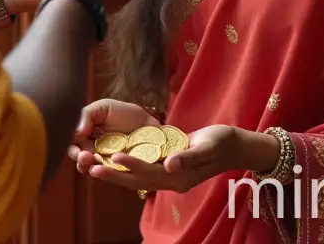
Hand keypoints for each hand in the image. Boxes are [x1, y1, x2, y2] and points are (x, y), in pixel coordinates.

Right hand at [67, 98, 161, 166]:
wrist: (149, 121)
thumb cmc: (124, 113)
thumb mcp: (103, 108)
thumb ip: (86, 116)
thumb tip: (74, 133)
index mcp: (86, 137)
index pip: (74, 146)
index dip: (73, 150)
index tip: (78, 150)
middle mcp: (94, 151)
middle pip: (82, 160)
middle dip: (81, 160)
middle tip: (85, 157)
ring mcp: (108, 162)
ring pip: (96, 169)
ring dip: (92, 168)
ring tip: (94, 164)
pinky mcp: (122, 170)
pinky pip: (113, 175)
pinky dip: (108, 174)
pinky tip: (106, 169)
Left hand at [83, 124, 247, 194]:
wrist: (233, 147)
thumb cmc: (221, 142)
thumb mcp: (207, 146)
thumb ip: (188, 157)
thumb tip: (170, 165)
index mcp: (178, 177)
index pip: (149, 172)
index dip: (131, 164)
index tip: (114, 156)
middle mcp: (171, 181)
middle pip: (137, 180)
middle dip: (114, 175)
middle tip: (91, 168)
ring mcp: (168, 177)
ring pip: (137, 178)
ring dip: (116, 174)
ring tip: (94, 167)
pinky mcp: (167, 170)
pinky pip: (143, 172)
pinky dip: (127, 168)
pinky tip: (112, 162)